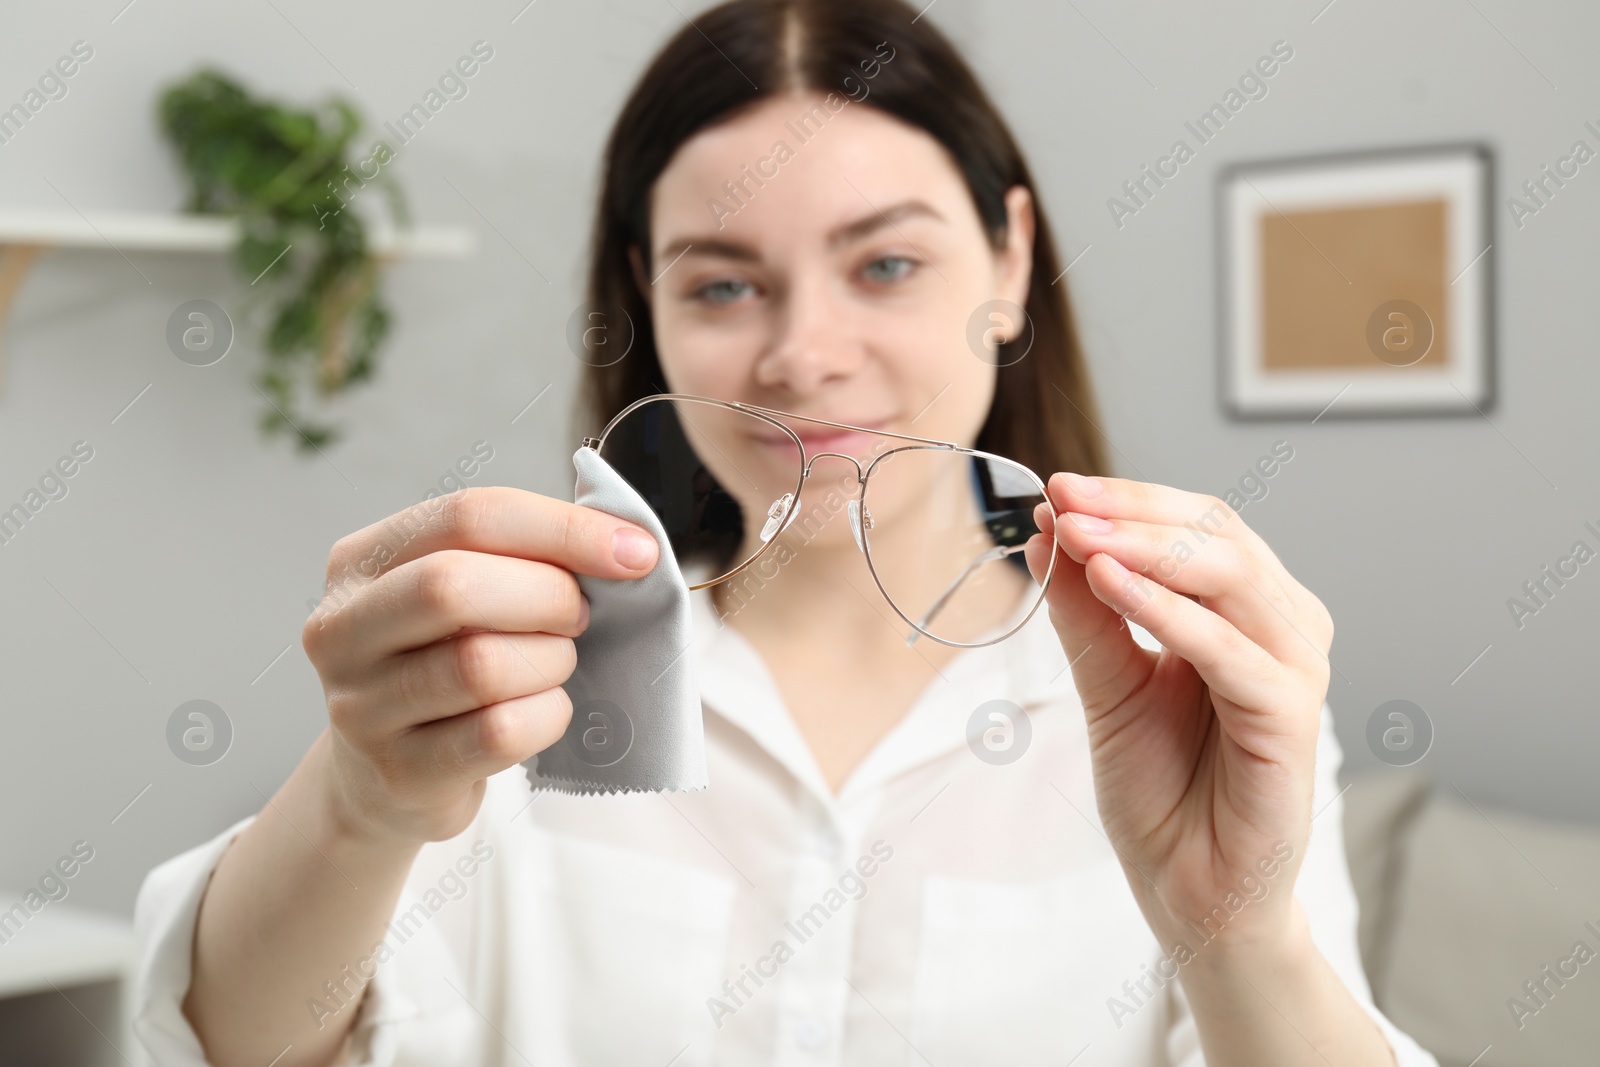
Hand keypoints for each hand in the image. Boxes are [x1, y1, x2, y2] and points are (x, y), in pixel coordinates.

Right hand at [302, 486, 659, 844]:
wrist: (383, 774)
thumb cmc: (440, 662)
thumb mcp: (458, 592)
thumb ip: (518, 555)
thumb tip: (625, 543)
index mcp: (360, 562)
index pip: (467, 516)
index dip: (562, 529)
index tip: (634, 550)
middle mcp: (343, 630)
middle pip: (454, 586)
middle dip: (548, 597)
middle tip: (578, 617)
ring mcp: (361, 707)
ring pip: (482, 665)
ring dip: (550, 661)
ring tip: (553, 664)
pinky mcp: (400, 771)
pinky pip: (500, 732)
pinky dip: (546, 715)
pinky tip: (542, 709)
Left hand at [1022, 472, 1332, 951]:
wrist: (1188, 889)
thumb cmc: (1161, 789)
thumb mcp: (1107, 685)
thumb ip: (1085, 611)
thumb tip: (1047, 529)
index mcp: (1243, 610)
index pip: (1197, 524)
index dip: (1128, 499)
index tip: (1056, 487)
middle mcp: (1280, 628)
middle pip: (1219, 534)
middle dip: (1133, 511)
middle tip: (1063, 498)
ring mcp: (1293, 671)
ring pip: (1231, 577)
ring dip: (1146, 547)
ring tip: (1077, 534)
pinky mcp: (1292, 720)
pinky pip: (1229, 650)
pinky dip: (1167, 610)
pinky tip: (1109, 583)